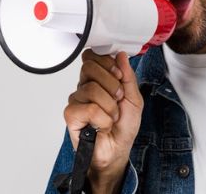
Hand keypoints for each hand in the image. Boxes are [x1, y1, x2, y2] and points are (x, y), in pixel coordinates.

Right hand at [63, 50, 143, 192]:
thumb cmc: (123, 127)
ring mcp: (76, 101)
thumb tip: (121, 55)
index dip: (107, 63)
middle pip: (89, 67)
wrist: (118, 150)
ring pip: (92, 89)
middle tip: (118, 98)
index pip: (92, 56)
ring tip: (111, 117)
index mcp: (97, 80)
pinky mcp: (71, 115)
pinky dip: (103, 119)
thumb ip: (128, 76)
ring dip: (110, 106)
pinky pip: (89, 108)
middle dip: (111, 83)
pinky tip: (102, 125)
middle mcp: (84, 87)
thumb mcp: (133, 98)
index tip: (119, 76)